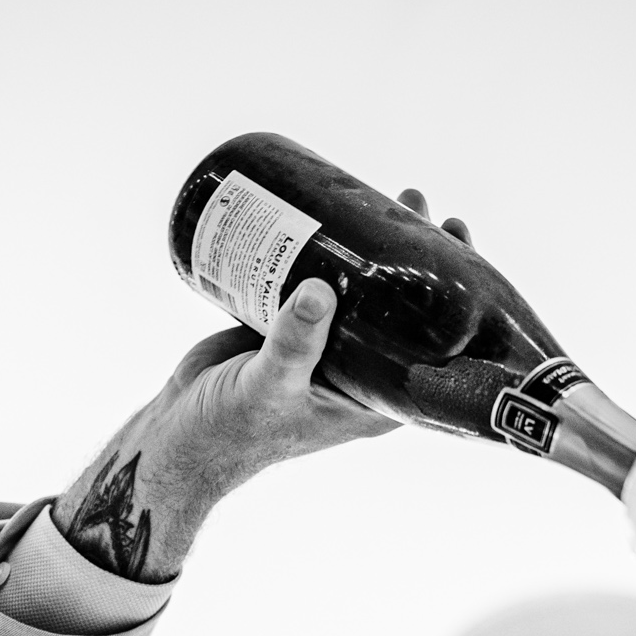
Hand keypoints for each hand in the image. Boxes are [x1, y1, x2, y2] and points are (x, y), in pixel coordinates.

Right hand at [52, 190, 473, 580]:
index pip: (434, 345)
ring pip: (360, 290)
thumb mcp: (269, 386)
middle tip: (415, 204)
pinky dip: (325, 253)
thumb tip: (319, 290)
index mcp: (374, 397)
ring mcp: (323, 350)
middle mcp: (358, 372)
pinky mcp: (287, 332)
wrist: (177, 437)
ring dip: (372, 247)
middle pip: (400, 307)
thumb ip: (293, 344)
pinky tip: (330, 215)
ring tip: (384, 198)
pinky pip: (317, 286)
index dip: (452, 299)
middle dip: (413, 255)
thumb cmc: (231, 429)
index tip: (458, 245)